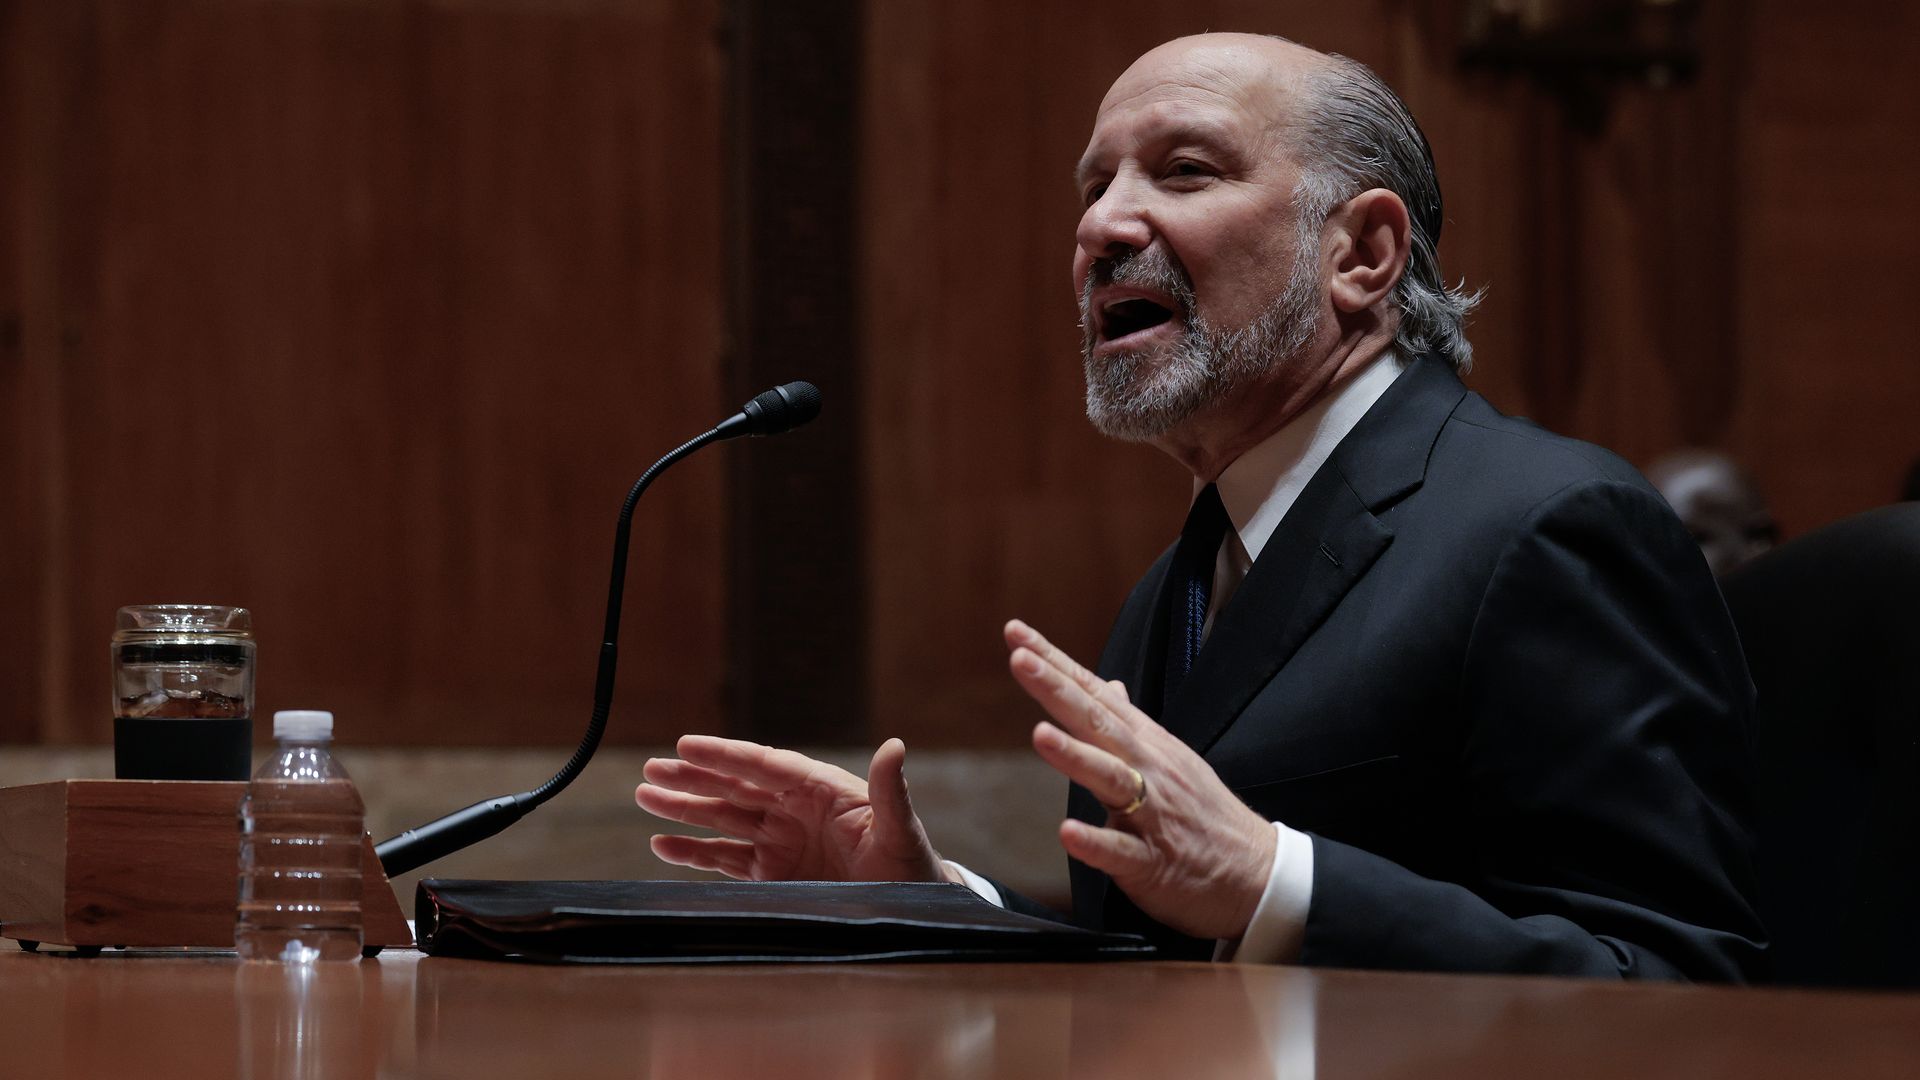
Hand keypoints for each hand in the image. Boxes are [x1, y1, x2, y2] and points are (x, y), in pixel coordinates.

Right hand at [635, 735, 954, 884]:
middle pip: (736, 787)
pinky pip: (726, 858)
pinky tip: (663, 845)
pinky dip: (694, 852)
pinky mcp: (773, 873)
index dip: (725, 756)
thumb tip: (895, 746)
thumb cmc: (911, 868)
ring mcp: (781, 841)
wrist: (914, 911)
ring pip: (724, 818)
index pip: (765, 765)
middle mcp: (795, 810)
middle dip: (693, 778)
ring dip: (685, 809)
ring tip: (645, 796)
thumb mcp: (901, 830)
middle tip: (650, 768)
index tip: (686, 745)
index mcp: (822, 790)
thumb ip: (890, 792)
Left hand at [1004, 619, 1275, 939]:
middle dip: (1058, 690)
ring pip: (1112, 779)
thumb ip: (1129, 724)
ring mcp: (1153, 814)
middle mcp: (1149, 769)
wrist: (1257, 873)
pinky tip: (1068, 832)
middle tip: (1021, 659)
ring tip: (1040, 735)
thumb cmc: (1202, 814)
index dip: (1055, 664)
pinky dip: (1095, 842)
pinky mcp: (1154, 862)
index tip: (1016, 633)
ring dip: (1076, 756)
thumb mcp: (1169, 758)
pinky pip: (1121, 852)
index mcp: (1145, 743)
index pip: (1093, 694)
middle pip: (1098, 723)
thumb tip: (1109, 686)